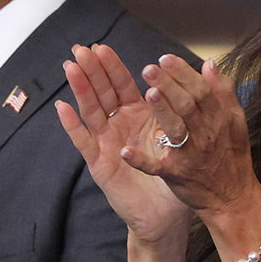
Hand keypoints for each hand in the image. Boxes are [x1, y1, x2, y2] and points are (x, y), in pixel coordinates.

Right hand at [57, 44, 190, 245]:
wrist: (165, 214)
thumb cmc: (173, 175)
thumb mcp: (178, 135)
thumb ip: (179, 109)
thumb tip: (197, 77)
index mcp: (138, 116)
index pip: (122, 85)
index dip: (111, 67)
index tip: (101, 47)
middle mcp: (118, 126)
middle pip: (102, 92)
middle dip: (91, 70)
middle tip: (80, 49)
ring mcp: (106, 143)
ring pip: (90, 111)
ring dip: (80, 89)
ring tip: (70, 67)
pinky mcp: (99, 164)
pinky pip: (84, 142)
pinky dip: (72, 125)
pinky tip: (62, 108)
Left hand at [125, 53, 260, 223]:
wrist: (233, 199)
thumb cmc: (232, 156)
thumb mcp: (236, 121)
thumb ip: (223, 91)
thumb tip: (209, 63)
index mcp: (219, 119)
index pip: (201, 90)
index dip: (183, 73)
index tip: (165, 58)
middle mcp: (206, 134)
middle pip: (187, 105)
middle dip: (168, 85)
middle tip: (149, 68)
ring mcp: (191, 155)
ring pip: (175, 129)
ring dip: (162, 111)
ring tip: (148, 93)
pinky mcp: (177, 174)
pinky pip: (157, 167)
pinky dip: (141, 160)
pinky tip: (125, 151)